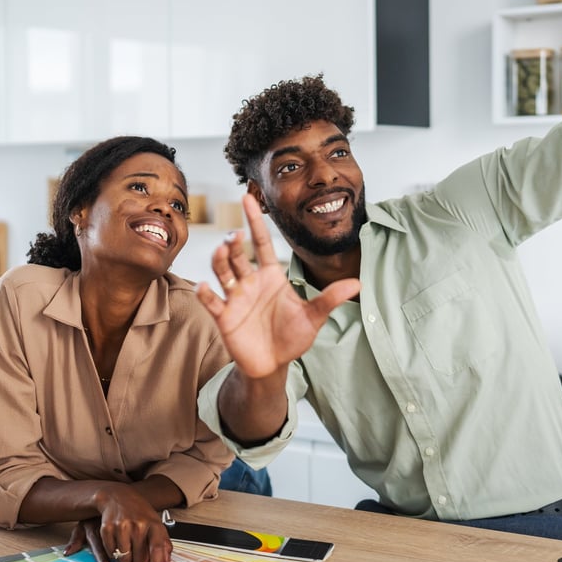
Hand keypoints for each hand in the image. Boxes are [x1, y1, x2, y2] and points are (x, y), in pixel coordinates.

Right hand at [62, 485, 170, 561]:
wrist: (117, 496)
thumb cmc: (139, 512)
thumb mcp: (155, 523)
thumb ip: (163, 543)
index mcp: (154, 524)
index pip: (158, 549)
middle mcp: (138, 525)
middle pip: (140, 560)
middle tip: (138, 552)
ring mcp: (122, 526)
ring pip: (125, 559)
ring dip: (126, 558)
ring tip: (128, 546)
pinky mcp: (107, 529)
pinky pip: (112, 553)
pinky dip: (114, 552)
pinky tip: (118, 541)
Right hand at [196, 194, 360, 378]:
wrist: (273, 363)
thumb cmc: (292, 336)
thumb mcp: (313, 317)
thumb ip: (330, 298)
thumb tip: (358, 283)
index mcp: (271, 276)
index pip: (261, 242)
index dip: (254, 220)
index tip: (247, 197)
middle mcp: (250, 281)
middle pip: (238, 254)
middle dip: (234, 242)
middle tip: (236, 235)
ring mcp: (235, 297)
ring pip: (223, 271)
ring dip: (220, 260)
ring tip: (222, 250)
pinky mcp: (224, 316)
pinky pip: (212, 301)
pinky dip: (206, 293)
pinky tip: (204, 285)